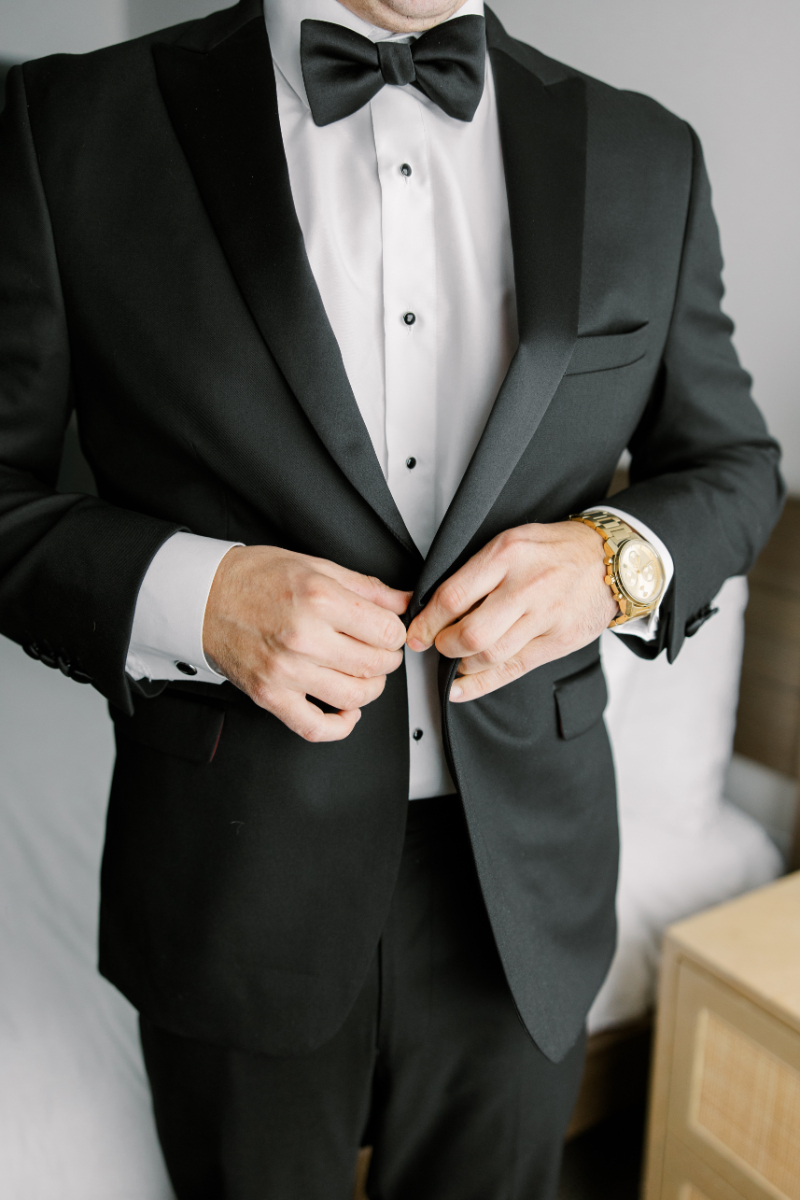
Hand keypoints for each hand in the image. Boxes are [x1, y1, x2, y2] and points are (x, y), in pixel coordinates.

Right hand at [204, 546, 410, 741]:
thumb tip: (404, 602)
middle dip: (387, 659)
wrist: (203, 598)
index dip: (395, 633)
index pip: (386, 631)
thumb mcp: (316, 566)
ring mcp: (286, 671)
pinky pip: (315, 727)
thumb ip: (366, 587)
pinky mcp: (270, 696)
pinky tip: (347, 711)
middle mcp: (304, 638)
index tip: (389, 631)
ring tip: (363, 673)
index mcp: (318, 599)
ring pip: (353, 696)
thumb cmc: (255, 578)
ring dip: (370, 688)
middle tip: (379, 650)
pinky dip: (340, 726)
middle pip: (375, 665)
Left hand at [406, 521, 616, 702]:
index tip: (417, 633)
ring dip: (462, 664)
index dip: (428, 622)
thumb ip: (477, 571)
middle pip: (471, 633)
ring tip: (455, 658)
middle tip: (437, 645)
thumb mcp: (511, 542)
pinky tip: (461, 687)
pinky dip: (481, 684)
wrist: (608, 558)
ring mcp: (546, 616)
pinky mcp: (559, 640)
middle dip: (444, 646)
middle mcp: (527, 586)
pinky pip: (514, 669)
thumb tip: (436, 606)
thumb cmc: (553, 550)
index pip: (454, 596)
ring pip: (491, 655)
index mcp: (507, 554)